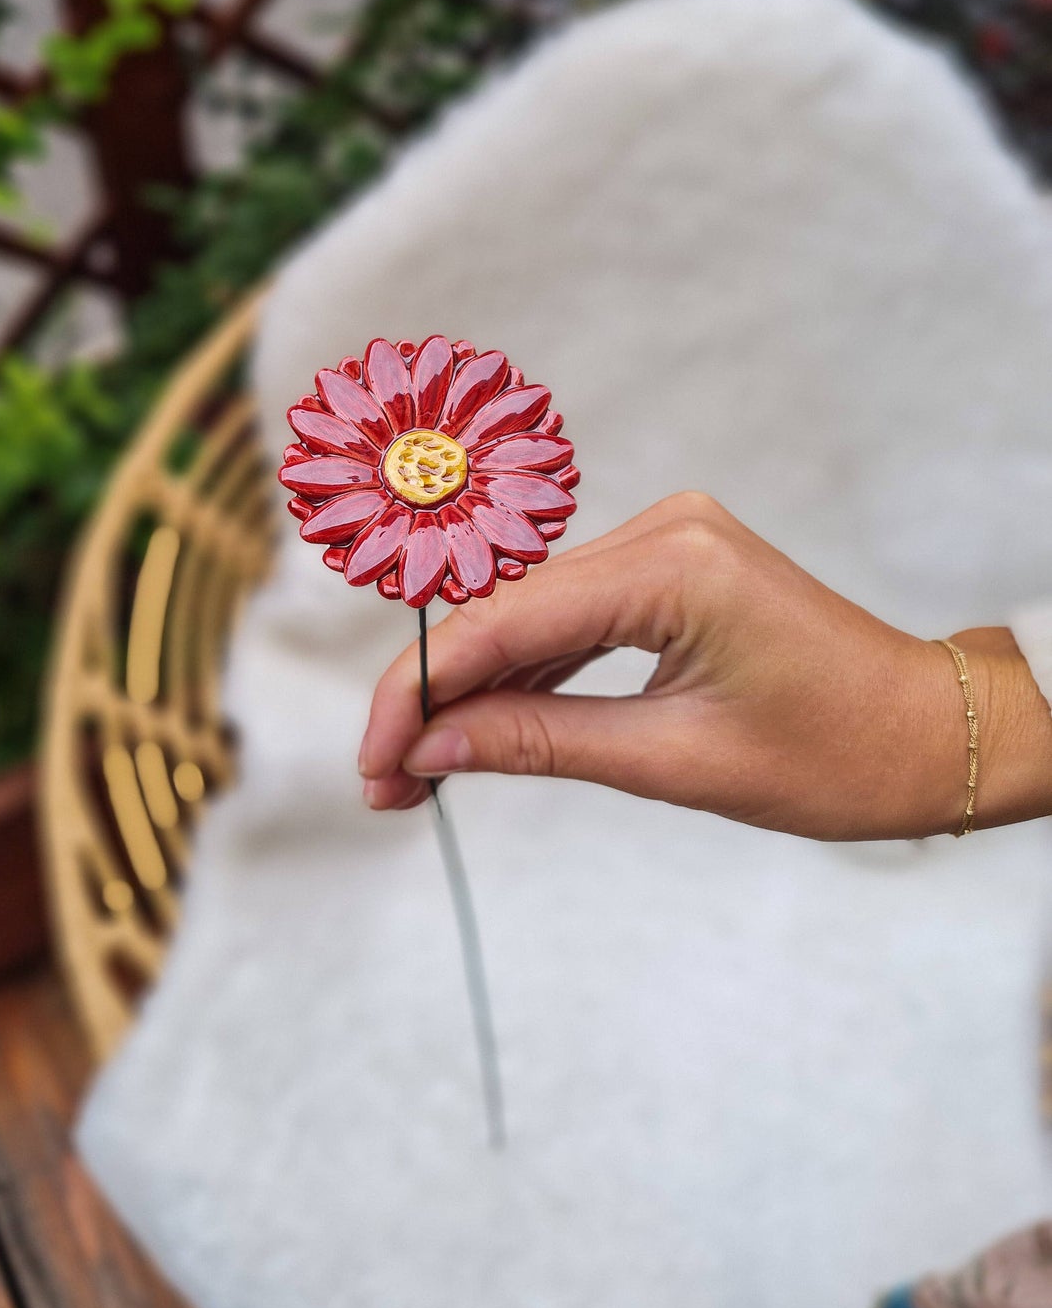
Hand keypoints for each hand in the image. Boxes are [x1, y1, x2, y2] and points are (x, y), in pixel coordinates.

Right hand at [358, 493, 1051, 839]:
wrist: (932, 734)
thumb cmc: (838, 756)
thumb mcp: (677, 763)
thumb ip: (540, 743)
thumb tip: (431, 748)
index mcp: (672, 565)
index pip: (504, 623)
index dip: (422, 691)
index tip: (374, 760)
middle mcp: (662, 529)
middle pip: (507, 611)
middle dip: (438, 696)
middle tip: (386, 778)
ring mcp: (667, 541)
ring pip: (532, 614)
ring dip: (475, 688)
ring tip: (418, 768)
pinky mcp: (672, 566)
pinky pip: (573, 615)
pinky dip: (528, 672)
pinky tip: (481, 725)